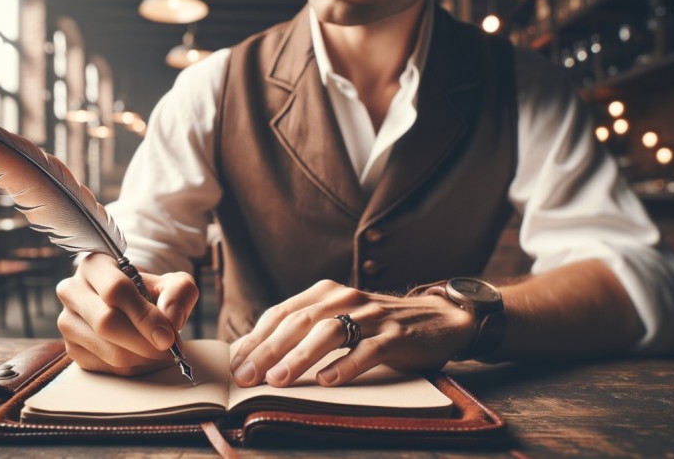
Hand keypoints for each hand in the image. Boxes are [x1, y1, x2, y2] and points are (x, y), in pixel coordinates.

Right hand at [56, 253, 198, 375]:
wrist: (130, 307)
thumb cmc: (149, 292)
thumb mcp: (171, 283)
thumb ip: (179, 292)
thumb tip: (172, 318)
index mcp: (95, 265)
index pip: (115, 290)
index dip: (144, 316)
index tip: (168, 336)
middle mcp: (72, 291)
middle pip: (106, 323)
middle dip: (144, 342)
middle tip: (170, 350)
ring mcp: (68, 322)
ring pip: (107, 350)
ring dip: (142, 359)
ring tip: (163, 354)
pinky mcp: (71, 349)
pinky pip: (105, 367)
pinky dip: (133, 369)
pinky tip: (146, 359)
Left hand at [229, 280, 474, 387]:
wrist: (438, 319)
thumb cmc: (377, 325)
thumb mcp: (340, 318)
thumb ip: (306, 330)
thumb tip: (258, 358)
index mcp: (326, 292)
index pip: (282, 313)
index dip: (256, 338)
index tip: (235, 364)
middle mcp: (345, 298)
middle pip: (299, 322)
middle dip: (269, 350)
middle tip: (247, 377)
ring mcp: (372, 316)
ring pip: (329, 333)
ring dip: (300, 357)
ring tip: (279, 380)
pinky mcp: (396, 335)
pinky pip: (367, 350)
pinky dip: (345, 365)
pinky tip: (327, 381)